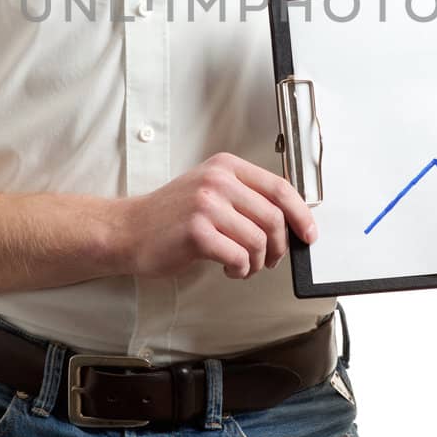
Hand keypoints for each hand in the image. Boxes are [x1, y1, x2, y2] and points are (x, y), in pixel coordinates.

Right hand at [116, 152, 318, 281]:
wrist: (128, 231)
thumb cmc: (170, 217)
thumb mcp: (210, 191)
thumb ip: (245, 198)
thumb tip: (288, 221)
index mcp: (226, 167)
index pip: (280, 188)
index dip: (301, 214)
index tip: (308, 234)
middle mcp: (218, 181)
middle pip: (274, 217)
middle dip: (278, 246)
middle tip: (270, 260)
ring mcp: (206, 204)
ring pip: (259, 240)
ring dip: (257, 262)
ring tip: (244, 266)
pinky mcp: (197, 231)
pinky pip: (239, 256)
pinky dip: (241, 269)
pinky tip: (230, 269)